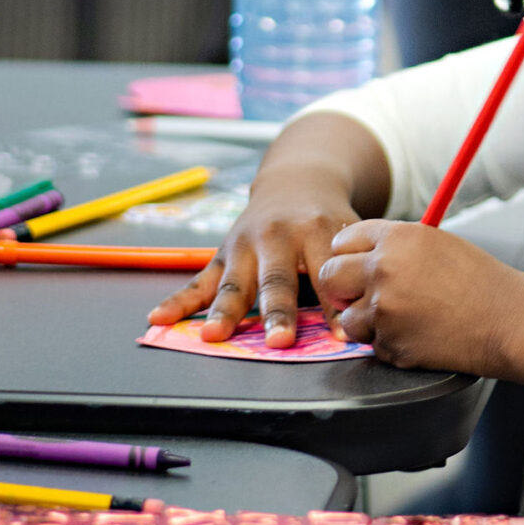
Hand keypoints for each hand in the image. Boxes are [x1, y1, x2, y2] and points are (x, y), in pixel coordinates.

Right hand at [148, 178, 358, 348]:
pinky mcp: (222, 254)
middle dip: (277, 312)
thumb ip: (349, 270)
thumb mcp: (346, 235)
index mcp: (315, 230)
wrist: (297, 183)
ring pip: (234, 283)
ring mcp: (245, 245)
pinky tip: (159, 318)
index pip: (325, 273)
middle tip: (279, 341)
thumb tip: (364, 317)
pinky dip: (178, 302)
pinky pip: (199, 281)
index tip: (339, 336)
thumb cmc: (327, 221)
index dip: (333, 307)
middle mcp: (277, 236)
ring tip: (213, 336)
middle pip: (277, 280)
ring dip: (224, 312)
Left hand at [321, 220, 520, 373]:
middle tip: (361, 297)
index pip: (342, 240)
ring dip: (367, 322)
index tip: (357, 267)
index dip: (349, 256)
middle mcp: (384, 269)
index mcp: (397, 237)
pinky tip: (420, 335)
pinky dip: (391, 344)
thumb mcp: (436, 244)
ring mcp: (385, 309)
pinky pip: (374, 346)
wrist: (509, 321)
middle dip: (341, 289)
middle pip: (330, 276)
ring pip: (348, 318)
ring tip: (404, 319)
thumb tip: (356, 256)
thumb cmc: (480, 282)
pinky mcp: (391, 344)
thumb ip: (394, 246)